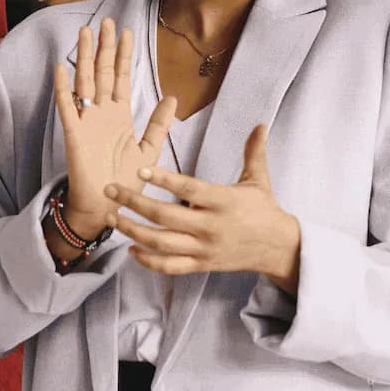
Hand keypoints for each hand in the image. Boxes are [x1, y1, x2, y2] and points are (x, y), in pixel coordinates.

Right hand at [54, 18, 177, 237]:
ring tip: (86, 33)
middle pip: (104, 72)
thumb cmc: (125, 182)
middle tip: (106, 21)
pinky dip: (64, 87)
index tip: (126, 32)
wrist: (106, 208)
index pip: (122, 78)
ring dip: (86, 58)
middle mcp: (102, 114)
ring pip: (86, 82)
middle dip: (105, 47)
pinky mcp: (74, 134)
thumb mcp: (148, 150)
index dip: (124, 55)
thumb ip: (159, 124)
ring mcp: (87, 121)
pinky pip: (67, 107)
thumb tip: (173, 97)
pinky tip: (63, 66)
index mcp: (120, 116)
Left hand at [103, 123, 302, 292]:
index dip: (164, 180)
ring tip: (113, 217)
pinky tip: (131, 249)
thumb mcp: (259, 179)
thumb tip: (261, 124)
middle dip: (135, 203)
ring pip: (162, 243)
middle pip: (166, 217)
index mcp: (223, 201)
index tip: (141, 169)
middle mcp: (210, 226)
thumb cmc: (265, 210)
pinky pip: (170, 267)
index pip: (188, 189)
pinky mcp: (201, 265)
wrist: (278, 248)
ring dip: (133, 231)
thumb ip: (254, 152)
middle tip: (111, 190)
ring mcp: (204, 249)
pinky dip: (148, 261)